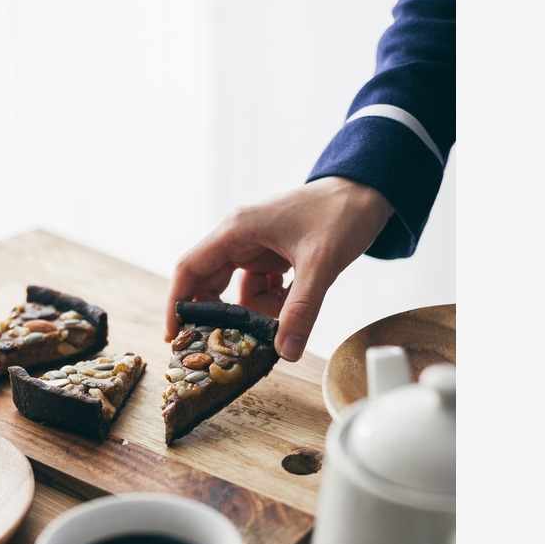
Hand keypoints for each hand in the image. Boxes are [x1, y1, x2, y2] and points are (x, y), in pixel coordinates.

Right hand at [165, 176, 393, 360]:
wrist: (370, 191)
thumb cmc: (341, 213)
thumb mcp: (321, 263)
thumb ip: (302, 308)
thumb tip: (285, 352)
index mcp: (238, 229)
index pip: (190, 268)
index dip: (177, 302)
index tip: (174, 335)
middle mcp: (240, 237)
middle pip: (210, 284)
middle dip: (219, 316)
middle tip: (224, 347)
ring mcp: (256, 246)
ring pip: (239, 291)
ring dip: (254, 312)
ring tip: (276, 327)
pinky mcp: (273, 255)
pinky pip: (260, 289)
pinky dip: (273, 304)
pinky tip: (293, 308)